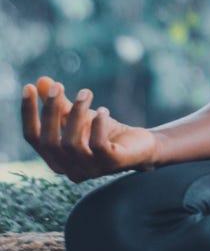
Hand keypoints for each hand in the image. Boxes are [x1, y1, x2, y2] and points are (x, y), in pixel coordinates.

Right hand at [22, 77, 158, 181]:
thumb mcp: (80, 117)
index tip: (28, 87)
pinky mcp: (112, 164)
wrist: (140, 147)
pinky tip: (102, 110)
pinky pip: (98, 146)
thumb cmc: (105, 133)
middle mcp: (69, 169)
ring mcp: (90, 170)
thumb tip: (41, 81)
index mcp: (55, 159)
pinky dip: (98, 126)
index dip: (28, 113)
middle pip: (49, 142)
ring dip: (77, 114)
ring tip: (85, 93)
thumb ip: (61, 105)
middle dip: (51, 112)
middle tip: (58, 86)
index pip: (33, 138)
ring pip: (71, 143)